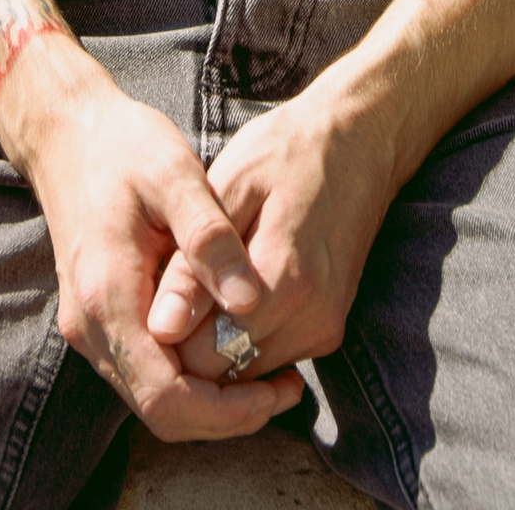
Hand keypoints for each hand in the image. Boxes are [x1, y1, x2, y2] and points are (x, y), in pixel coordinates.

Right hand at [6, 49, 305, 443]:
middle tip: (287, 388)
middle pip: (161, 411)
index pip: (166, 396)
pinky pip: (146, 372)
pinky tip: (230, 345)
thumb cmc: (124, 147)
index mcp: (107, 295)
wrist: (66, 133)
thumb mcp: (174, 174)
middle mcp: (91, 326)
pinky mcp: (97, 320)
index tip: (280, 389)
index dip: (227, 412)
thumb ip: (209, 239)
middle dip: (227, 414)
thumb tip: (250, 303)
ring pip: (153, 399)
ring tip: (270, 372)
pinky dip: (190, 378)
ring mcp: (89, 327)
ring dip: (211, 401)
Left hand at [147, 75, 399, 380]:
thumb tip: (162, 329)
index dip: (169, 331)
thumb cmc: (286, 151)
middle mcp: (310, 320)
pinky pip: (269, 356)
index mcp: (283, 282)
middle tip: (174, 283)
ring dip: (216, 338)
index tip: (155, 290)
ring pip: (245, 370)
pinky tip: (234, 285)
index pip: (204, 357)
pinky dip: (243, 333)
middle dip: (190, 338)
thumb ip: (196, 263)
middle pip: (225, 372)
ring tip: (206, 278)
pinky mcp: (328, 331)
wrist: (360, 141)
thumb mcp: (230, 186)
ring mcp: (323, 330)